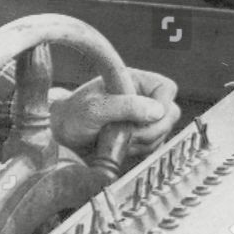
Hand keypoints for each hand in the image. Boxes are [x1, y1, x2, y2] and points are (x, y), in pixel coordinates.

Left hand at [49, 67, 179, 158]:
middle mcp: (142, 98)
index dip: (162, 105)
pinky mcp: (139, 137)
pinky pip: (153, 148)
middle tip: (128, 134)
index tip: (144, 118)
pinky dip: (139, 152)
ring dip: (142, 143)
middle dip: (151, 130)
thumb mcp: (95, 108)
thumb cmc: (73, 116)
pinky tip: (120, 147)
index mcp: (134, 81)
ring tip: (116, 139)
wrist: (63, 135)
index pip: (166, 88)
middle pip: (170, 115)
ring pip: (163, 135)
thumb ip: (125, 106)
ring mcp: (142, 119)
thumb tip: (157, 110)